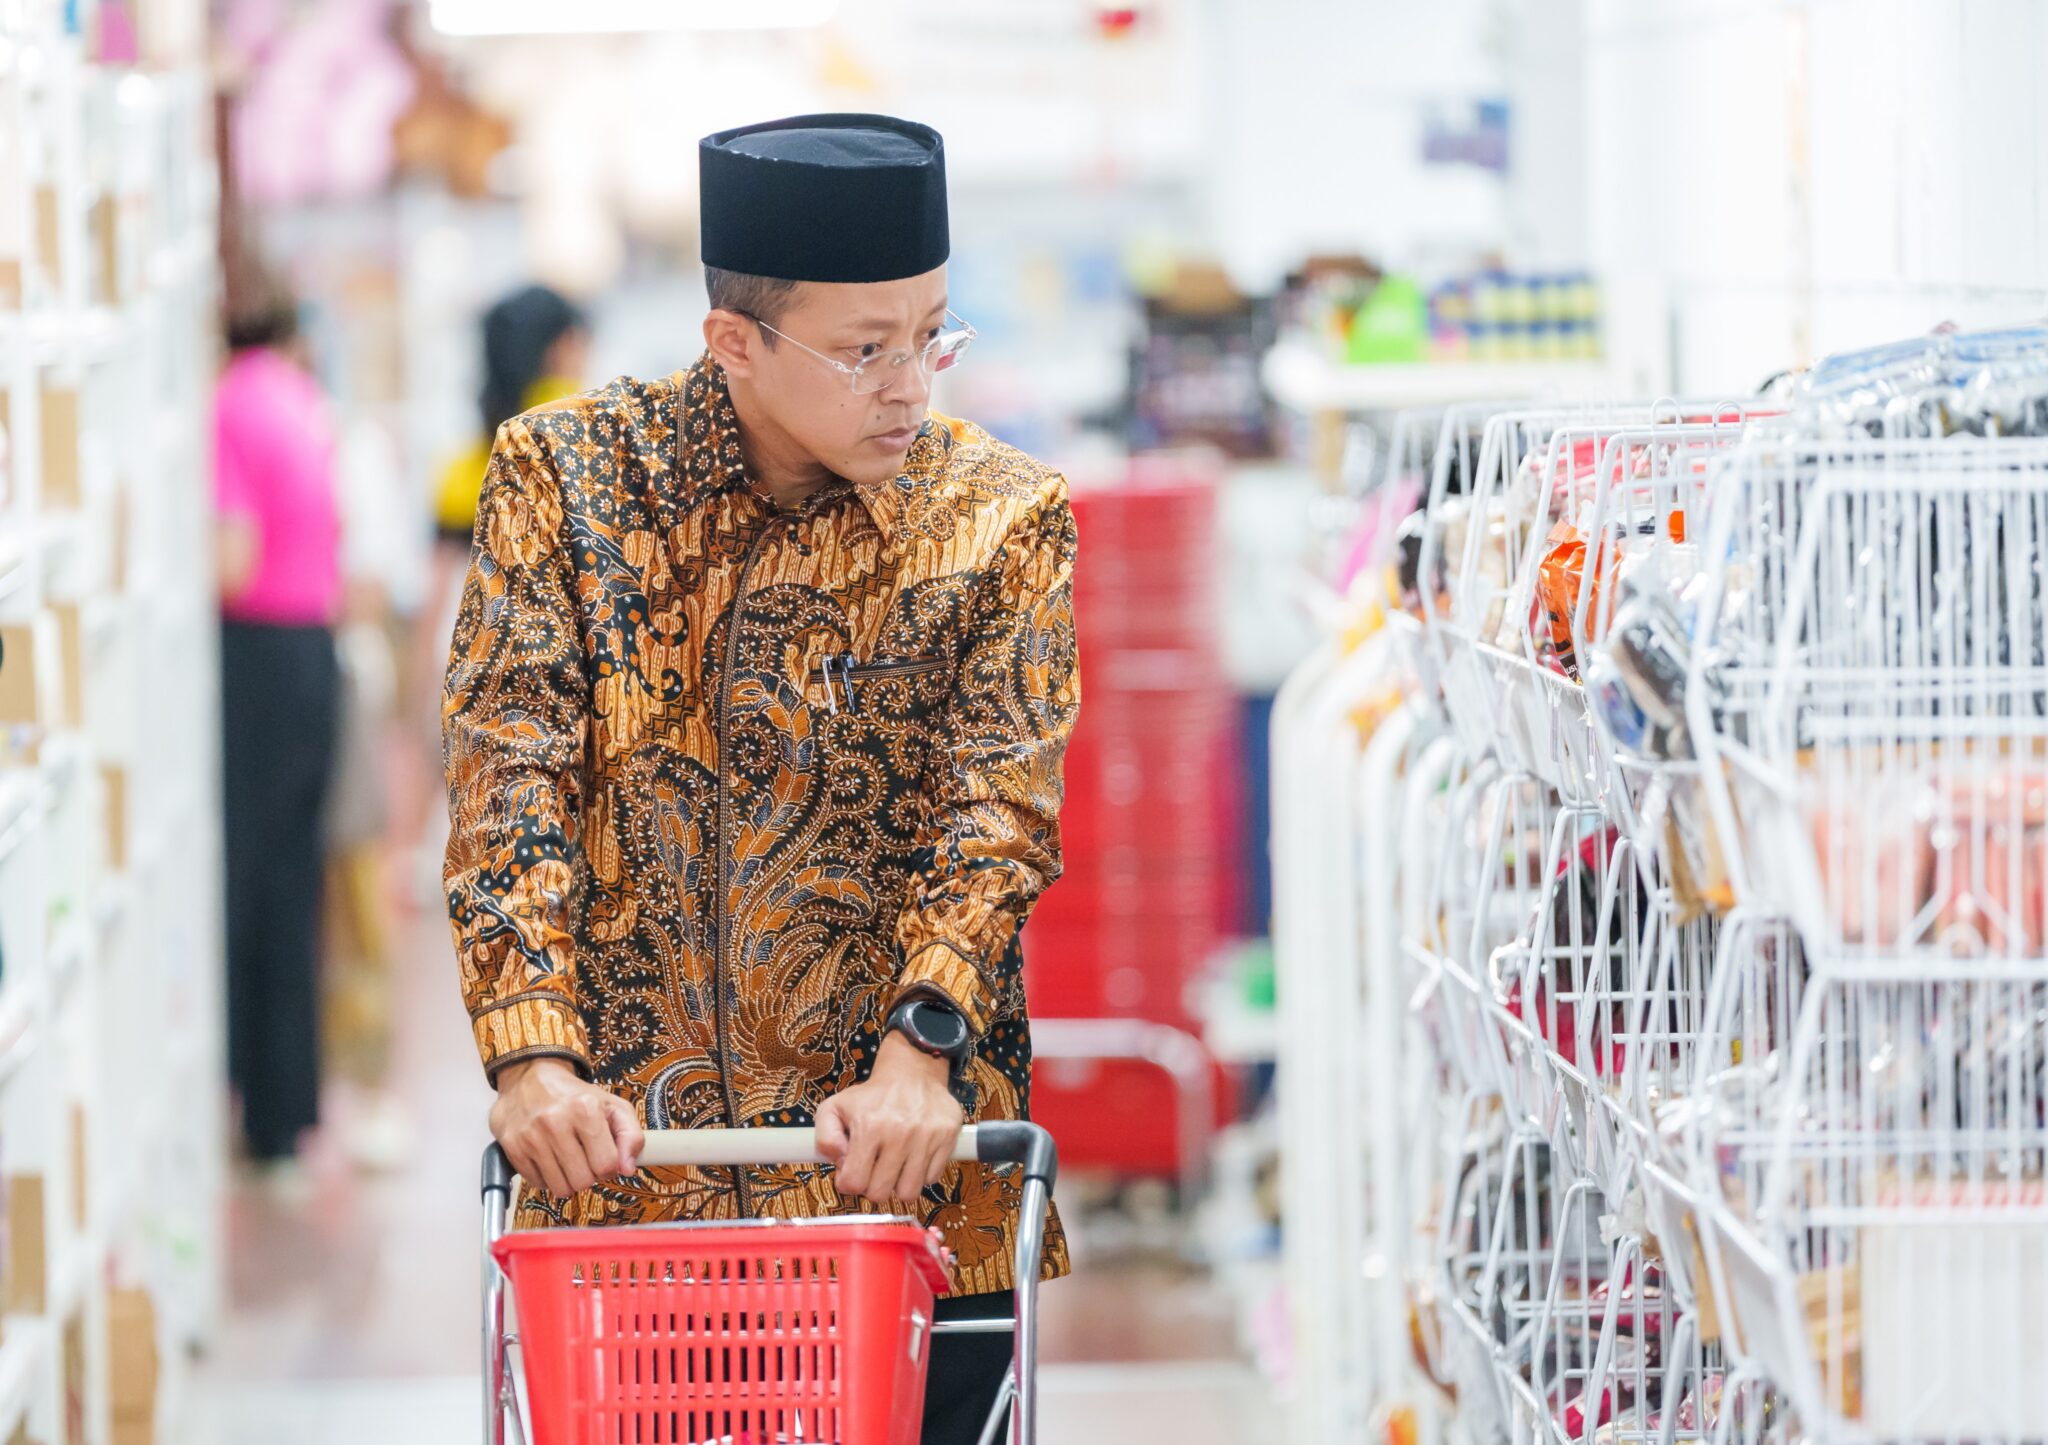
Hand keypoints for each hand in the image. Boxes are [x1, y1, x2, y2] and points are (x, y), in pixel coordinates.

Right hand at [490, 1058, 645, 1200]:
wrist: (530, 1077)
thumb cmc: (574, 1096)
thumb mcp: (612, 1106)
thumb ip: (631, 1135)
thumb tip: (627, 1169)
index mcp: (586, 1109)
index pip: (606, 1164)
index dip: (610, 1168)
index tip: (604, 1158)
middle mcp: (556, 1121)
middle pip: (583, 1181)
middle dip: (589, 1175)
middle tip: (585, 1158)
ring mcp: (531, 1136)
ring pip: (560, 1188)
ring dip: (568, 1180)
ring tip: (568, 1159)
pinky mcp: (512, 1147)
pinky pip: (538, 1184)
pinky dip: (547, 1177)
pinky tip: (549, 1157)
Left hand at [816, 1033, 965, 1205]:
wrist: (913, 1072)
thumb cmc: (871, 1096)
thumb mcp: (834, 1107)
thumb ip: (824, 1137)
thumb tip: (839, 1164)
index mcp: (868, 1126)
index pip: (854, 1183)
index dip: (849, 1183)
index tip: (853, 1173)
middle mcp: (899, 1134)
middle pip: (880, 1194)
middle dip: (873, 1187)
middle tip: (874, 1171)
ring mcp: (926, 1138)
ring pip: (909, 1193)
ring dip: (898, 1186)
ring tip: (895, 1168)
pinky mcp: (947, 1139)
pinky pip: (932, 1179)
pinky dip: (921, 1175)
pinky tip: (913, 1158)